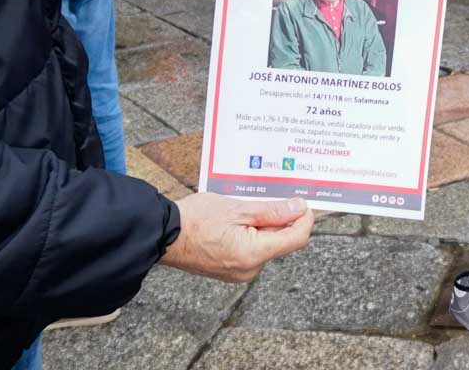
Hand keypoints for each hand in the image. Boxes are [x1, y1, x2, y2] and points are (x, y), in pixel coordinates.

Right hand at [160, 192, 312, 281]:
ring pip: (266, 245)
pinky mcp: (230, 270)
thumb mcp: (237, 208)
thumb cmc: (195, 219)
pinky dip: (251, 234)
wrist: (163, 236)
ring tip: (247, 207)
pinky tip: (238, 219)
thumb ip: (271, 211)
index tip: (304, 203)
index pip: (295, 238)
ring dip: (264, 225)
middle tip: (272, 196)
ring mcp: (239, 272)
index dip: (305, 219)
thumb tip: (299, 209)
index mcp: (254, 254)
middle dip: (280, 219)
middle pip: (280, 242)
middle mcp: (250, 269)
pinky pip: (251, 251)